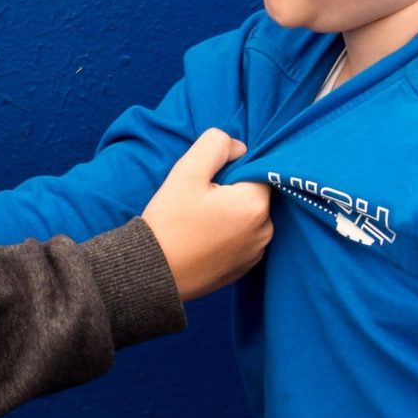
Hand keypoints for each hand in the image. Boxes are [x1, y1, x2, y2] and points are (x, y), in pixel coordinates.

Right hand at [142, 129, 271, 299]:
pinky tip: (204, 237)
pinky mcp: (245, 267)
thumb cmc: (169, 220)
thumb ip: (216, 145)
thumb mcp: (186, 171)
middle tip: (199, 201)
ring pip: (250, 216)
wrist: (153, 273)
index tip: (206, 182)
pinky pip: (244, 238)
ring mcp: (257, 252)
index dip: (231, 169)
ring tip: (200, 221)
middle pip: (254, 193)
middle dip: (232, 190)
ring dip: (231, 211)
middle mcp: (265, 230)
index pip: (255, 170)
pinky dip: (230, 232)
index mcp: (255, 204)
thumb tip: (239, 148)